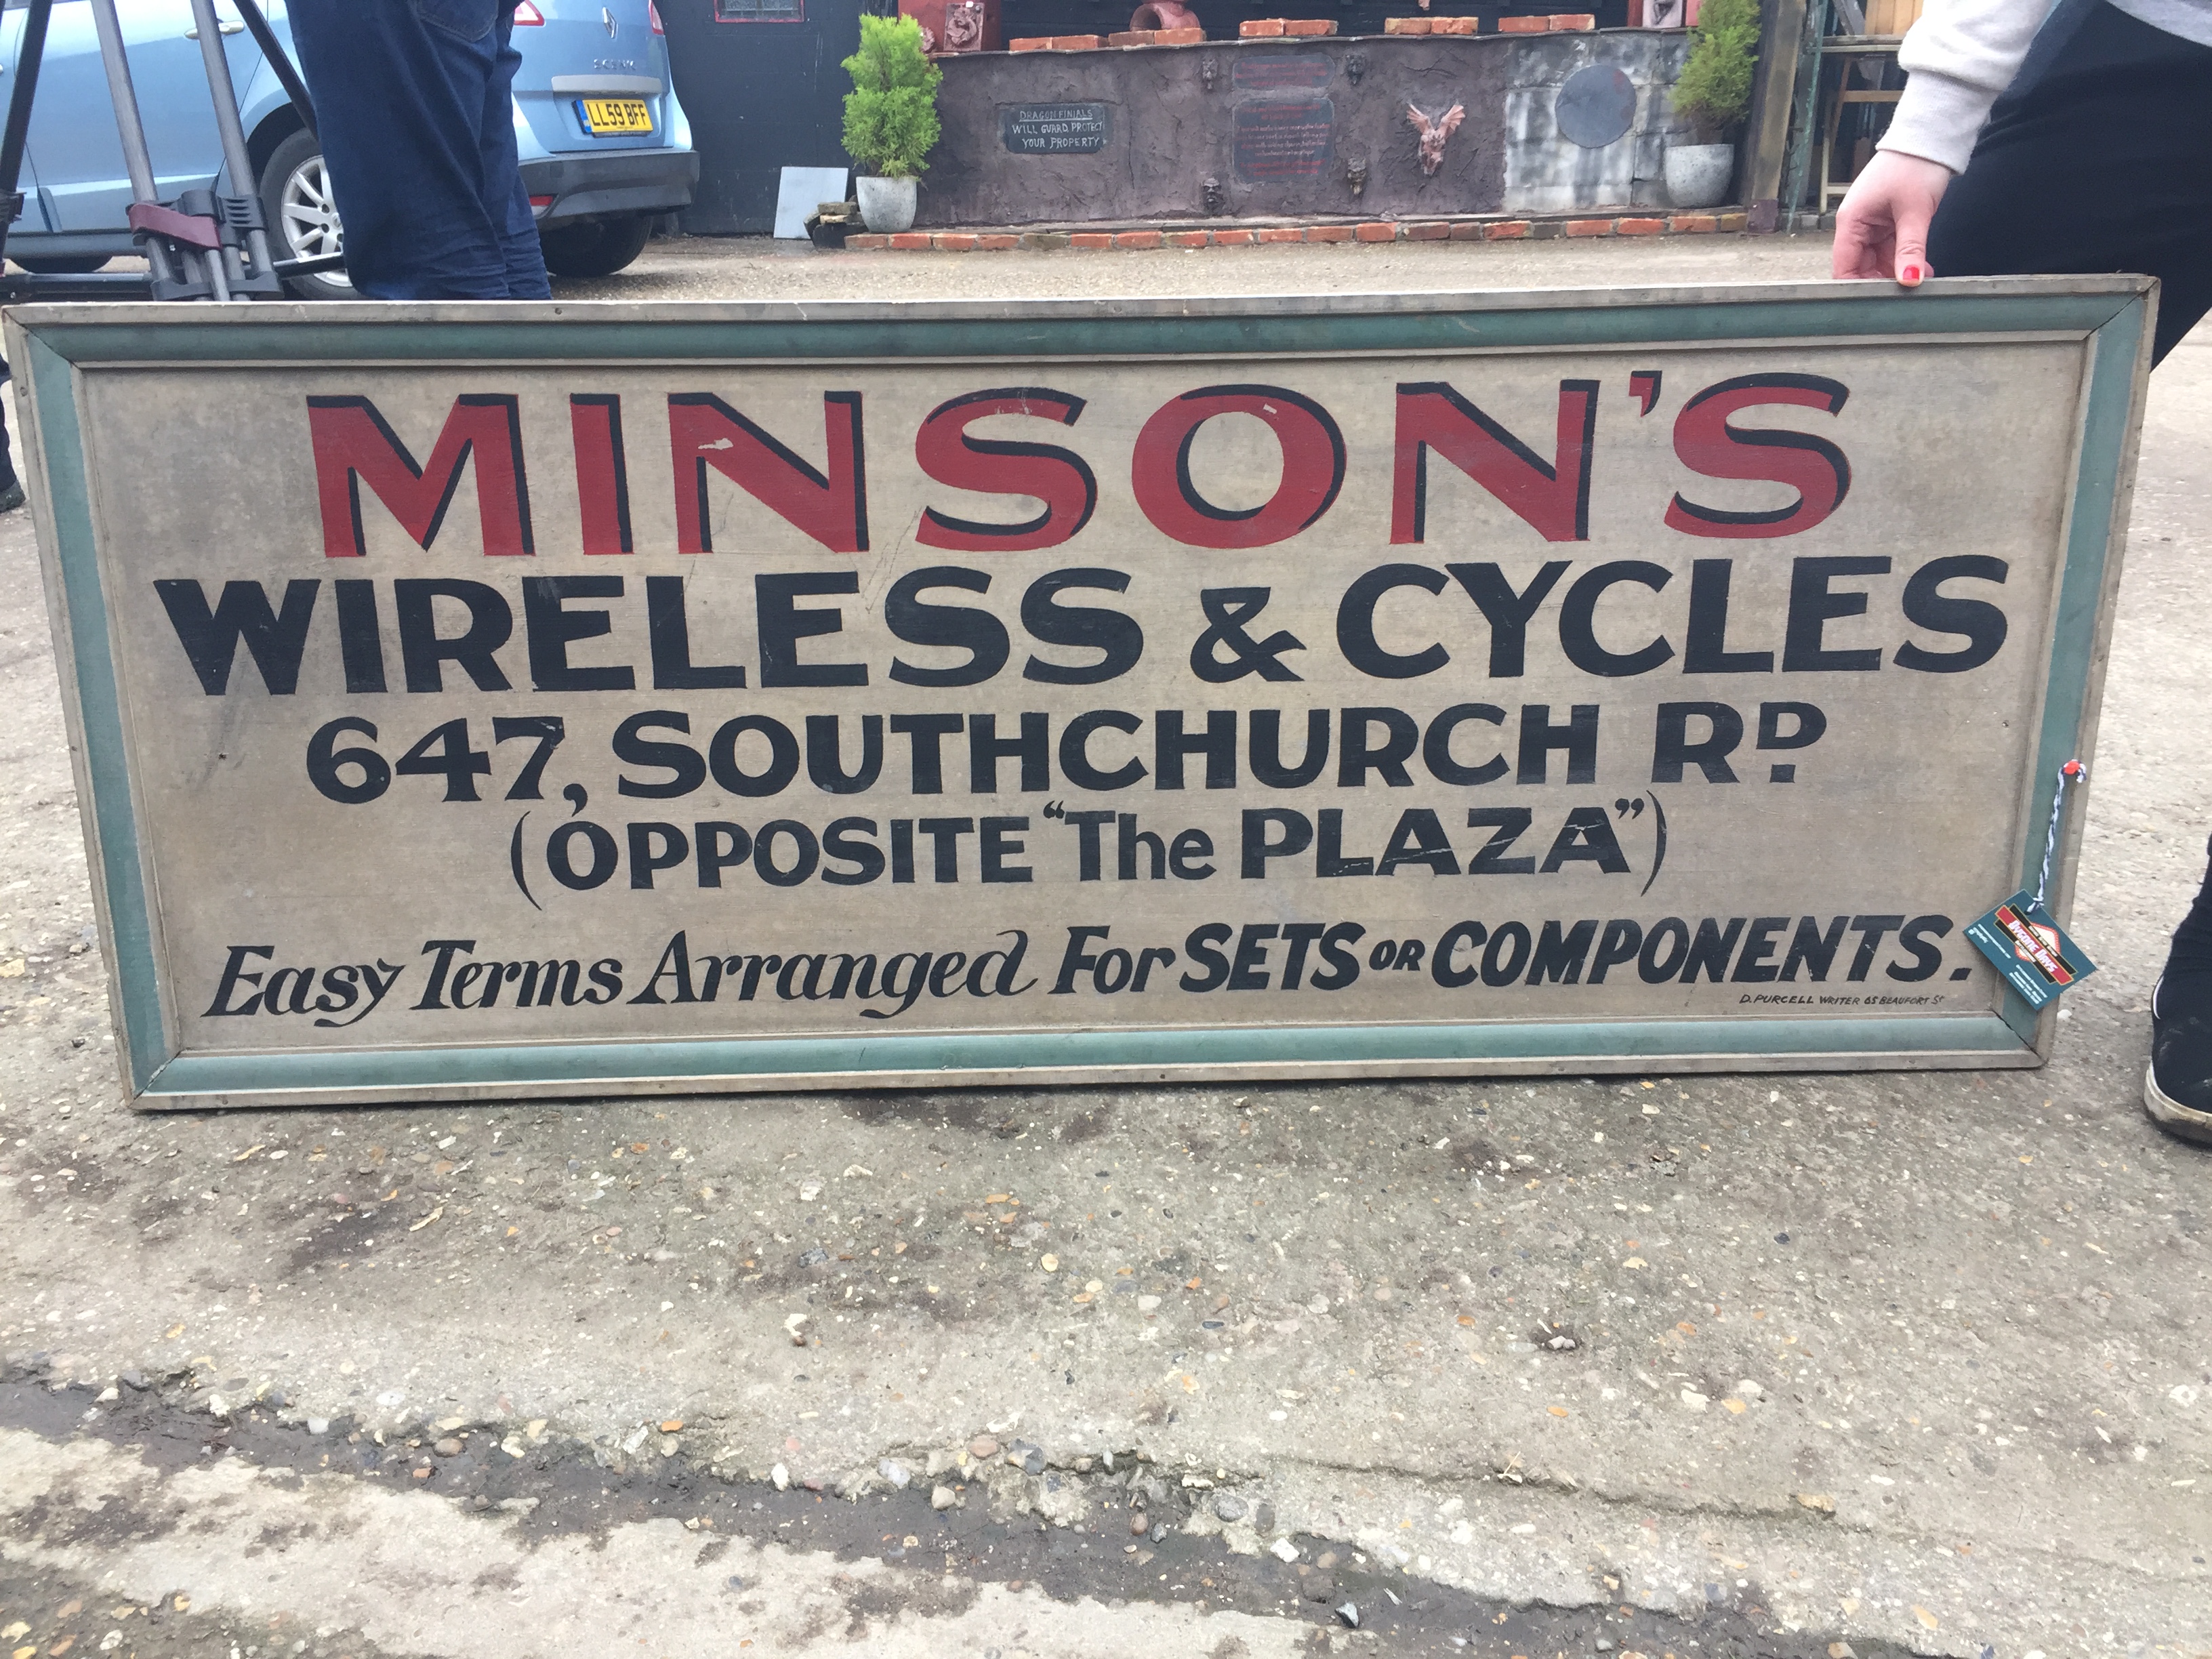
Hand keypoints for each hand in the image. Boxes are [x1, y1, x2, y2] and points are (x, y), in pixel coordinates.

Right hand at [1832, 150, 1952, 284]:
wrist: (1929, 138)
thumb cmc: (1914, 166)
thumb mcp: (1915, 212)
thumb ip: (1910, 249)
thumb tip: (1909, 281)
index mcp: (1851, 222)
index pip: (1844, 268)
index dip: (1858, 288)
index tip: (1879, 302)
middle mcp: (1856, 225)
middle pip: (1860, 267)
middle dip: (1882, 281)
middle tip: (1907, 293)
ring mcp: (1871, 224)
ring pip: (1878, 261)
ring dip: (1897, 271)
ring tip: (1921, 279)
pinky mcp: (1886, 221)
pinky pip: (1890, 249)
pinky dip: (1904, 259)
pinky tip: (1921, 266)